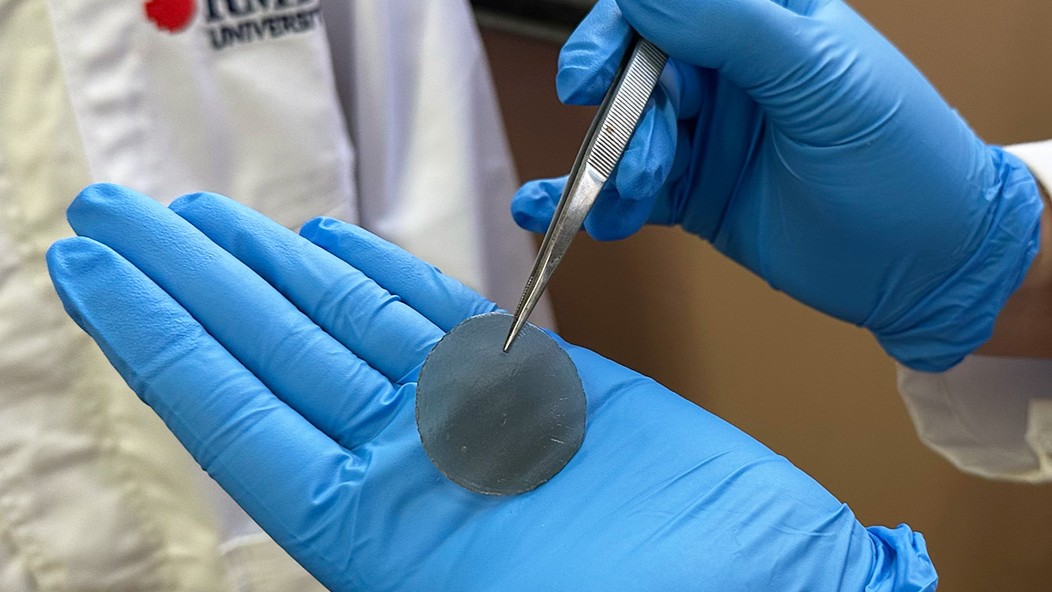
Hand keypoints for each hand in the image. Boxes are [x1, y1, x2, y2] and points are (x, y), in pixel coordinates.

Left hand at [46, 184, 935, 589]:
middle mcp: (413, 471)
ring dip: (269, 268)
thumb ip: (415, 563)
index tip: (92, 275)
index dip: (159, 341)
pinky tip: (328, 244)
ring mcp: (474, 424)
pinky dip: (380, 276)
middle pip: (273, 356)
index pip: (239, 419)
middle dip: (188, 282)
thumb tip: (340, 551)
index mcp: (386, 533)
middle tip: (116, 214)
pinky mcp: (544, 391)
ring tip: (204, 219)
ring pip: (345, 326)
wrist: (787, 591)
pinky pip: (442, 319)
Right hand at [512, 0, 1042, 370]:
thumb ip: (730, 25)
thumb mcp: (819, 81)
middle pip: (637, 70)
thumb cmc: (901, 163)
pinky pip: (630, 189)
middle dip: (619, 114)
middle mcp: (731, 71)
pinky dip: (592, 200)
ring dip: (612, 168)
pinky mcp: (696, 191)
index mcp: (767, 21)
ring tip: (627, 203)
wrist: (926, 266)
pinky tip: (555, 210)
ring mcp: (709, 134)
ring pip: (629, 133)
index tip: (593, 74)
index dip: (618, 33)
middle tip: (617, 148)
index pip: (669, 8)